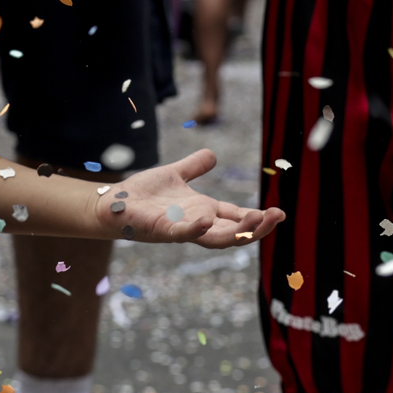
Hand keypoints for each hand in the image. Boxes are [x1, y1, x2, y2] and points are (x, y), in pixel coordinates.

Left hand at [96, 149, 284, 248]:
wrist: (113, 203)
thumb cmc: (143, 194)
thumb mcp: (175, 175)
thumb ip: (194, 167)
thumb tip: (213, 155)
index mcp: (203, 211)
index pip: (235, 217)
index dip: (256, 218)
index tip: (279, 213)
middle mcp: (196, 223)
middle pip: (233, 232)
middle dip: (256, 228)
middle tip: (277, 217)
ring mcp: (180, 229)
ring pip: (215, 238)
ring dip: (237, 232)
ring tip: (256, 220)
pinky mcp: (161, 230)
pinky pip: (181, 234)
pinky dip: (195, 229)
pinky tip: (208, 220)